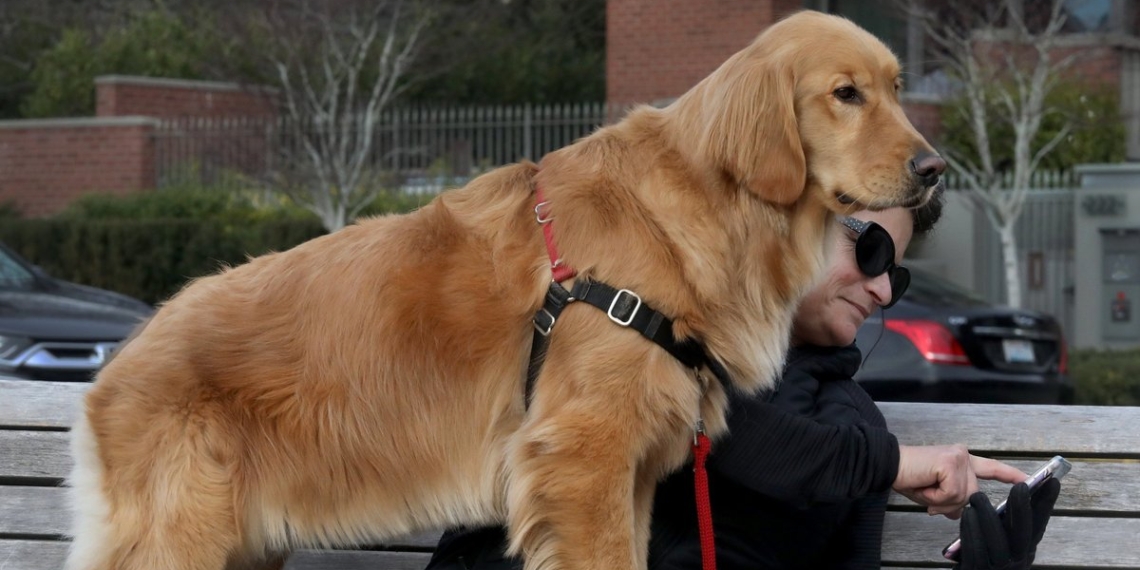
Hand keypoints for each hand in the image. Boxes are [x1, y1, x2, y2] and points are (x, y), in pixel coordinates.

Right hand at [892, 445, 1026, 517]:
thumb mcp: (935, 494)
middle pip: (974, 495)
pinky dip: (936, 496)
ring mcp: (959, 458)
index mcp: (960, 461)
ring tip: (925, 486)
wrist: (887, 466)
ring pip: (964, 497)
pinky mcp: (952, 463)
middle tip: (928, 493)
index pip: (990, 468)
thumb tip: (960, 511)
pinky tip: (925, 485)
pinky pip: (952, 493)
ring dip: (941, 500)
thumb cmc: (907, 477)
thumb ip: (953, 500)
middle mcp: (963, 456)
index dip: (1010, 475)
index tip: (1028, 480)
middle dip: (951, 502)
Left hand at [955, 478, 1060, 569]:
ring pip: (998, 540)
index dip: (1046, 504)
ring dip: (989, 516)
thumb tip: (1019, 493)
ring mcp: (998, 567)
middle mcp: (1016, 559)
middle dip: (1023, 508)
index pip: (1039, 524)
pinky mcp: (977, 569)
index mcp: (1024, 548)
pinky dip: (971, 529)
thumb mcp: (1005, 542)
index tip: (1052, 482)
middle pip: (1024, 532)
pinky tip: (967, 513)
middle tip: (1021, 486)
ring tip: (978, 496)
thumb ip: (1009, 525)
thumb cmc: (986, 557)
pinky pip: (976, 548)